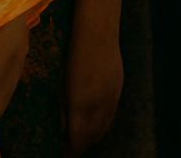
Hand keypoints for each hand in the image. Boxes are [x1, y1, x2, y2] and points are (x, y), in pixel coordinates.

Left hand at [63, 35, 123, 155]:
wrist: (98, 35)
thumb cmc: (74, 56)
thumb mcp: (62, 83)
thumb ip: (64, 108)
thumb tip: (63, 127)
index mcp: (79, 104)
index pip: (77, 137)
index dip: (71, 149)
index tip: (65, 153)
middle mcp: (97, 105)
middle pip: (92, 136)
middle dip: (82, 146)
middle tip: (73, 149)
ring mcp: (110, 99)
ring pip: (104, 128)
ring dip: (94, 138)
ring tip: (84, 140)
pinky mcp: (118, 91)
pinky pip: (112, 116)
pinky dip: (104, 126)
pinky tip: (98, 126)